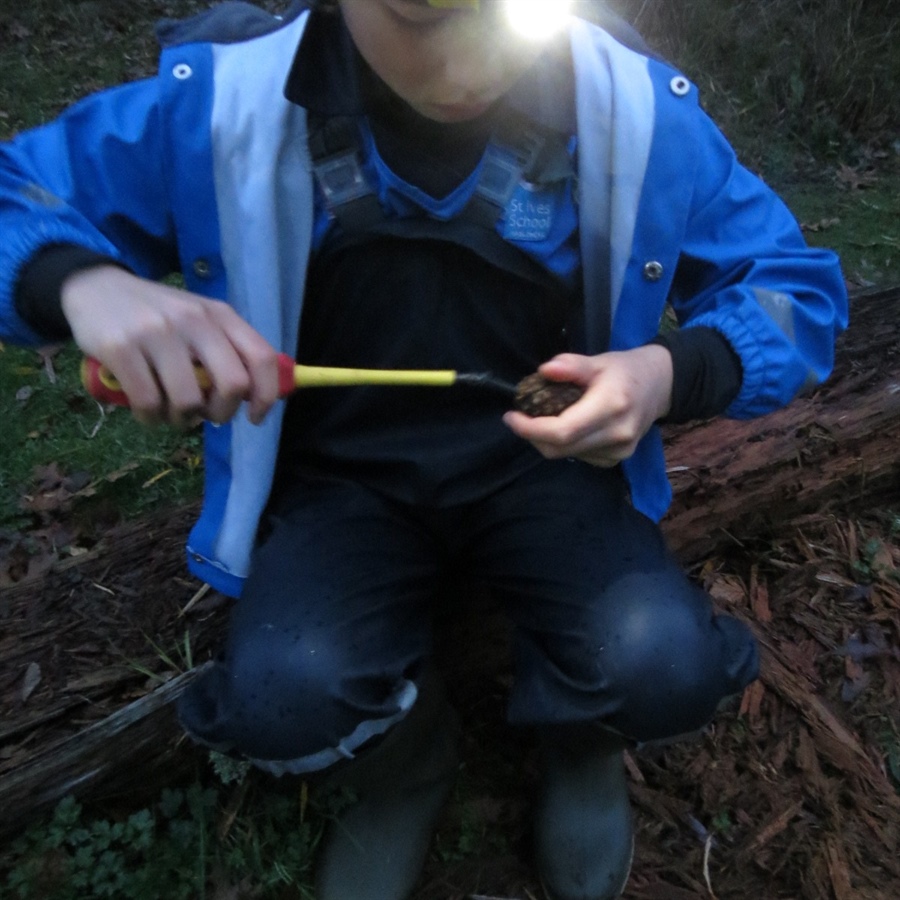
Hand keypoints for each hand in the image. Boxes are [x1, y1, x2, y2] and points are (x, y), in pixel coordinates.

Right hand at [61, 266, 280, 426]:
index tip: (254, 417)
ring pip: (188, 401)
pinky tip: (147, 411)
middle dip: (223, 413)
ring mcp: (157, 332)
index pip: (262, 358)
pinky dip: (151, 418)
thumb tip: (254, 398)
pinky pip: (148, 402)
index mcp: (220, 315)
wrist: (96, 287)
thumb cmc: (158, 316)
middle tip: (206, 415)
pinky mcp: (121, 347)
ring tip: (171, 412)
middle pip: (232, 385)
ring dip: (182, 420)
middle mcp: (194, 320)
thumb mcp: (199, 321)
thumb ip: (228, 351)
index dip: (266, 395)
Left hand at [503, 346, 672, 466]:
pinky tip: (566, 428)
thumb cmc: (625, 370)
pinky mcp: (618, 459)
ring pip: (568, 455)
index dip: (531, 429)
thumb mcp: (598, 360)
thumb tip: (544, 370)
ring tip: (541, 420)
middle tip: (520, 419)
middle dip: (533, 436)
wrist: (661, 386)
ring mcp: (620, 451)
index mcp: (611, 406)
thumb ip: (571, 365)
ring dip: (547, 441)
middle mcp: (617, 434)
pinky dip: (565, 445)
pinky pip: (580, 457)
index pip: (563, 431)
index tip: (511, 417)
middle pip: (561, 448)